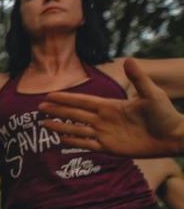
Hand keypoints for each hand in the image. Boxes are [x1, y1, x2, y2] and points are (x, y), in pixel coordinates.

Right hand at [40, 58, 183, 156]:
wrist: (173, 136)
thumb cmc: (165, 114)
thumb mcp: (151, 94)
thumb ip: (138, 78)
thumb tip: (129, 60)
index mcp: (111, 106)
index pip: (83, 101)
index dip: (66, 98)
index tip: (49, 95)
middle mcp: (104, 119)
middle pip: (75, 114)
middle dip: (57, 110)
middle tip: (39, 107)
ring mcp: (105, 134)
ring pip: (77, 130)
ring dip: (60, 126)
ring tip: (44, 123)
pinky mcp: (109, 148)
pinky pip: (87, 145)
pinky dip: (73, 142)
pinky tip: (61, 139)